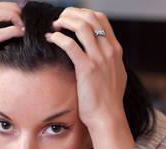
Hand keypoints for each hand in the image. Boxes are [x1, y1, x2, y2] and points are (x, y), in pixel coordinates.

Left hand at [46, 8, 134, 148]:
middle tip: (59, 19)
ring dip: (65, 21)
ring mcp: (99, 58)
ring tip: (54, 26)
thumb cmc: (107, 100)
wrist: (107, 117)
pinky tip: (50, 39)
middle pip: (91, 17)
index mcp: (115, 50)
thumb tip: (99, 52)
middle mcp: (109, 50)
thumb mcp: (114, 75)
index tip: (71, 17)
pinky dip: (58, 38)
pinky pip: (70, 45)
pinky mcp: (87, 68)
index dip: (84, 13)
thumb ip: (108, 60)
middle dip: (72, 13)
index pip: (101, 18)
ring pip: (81, 26)